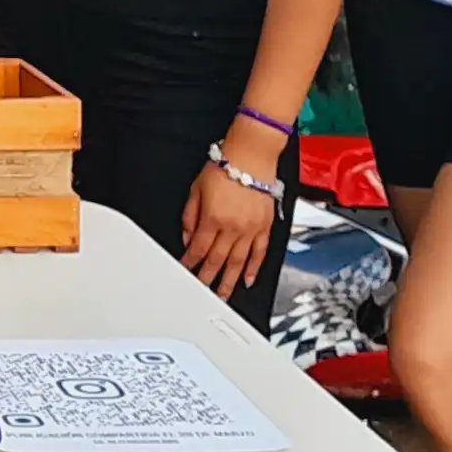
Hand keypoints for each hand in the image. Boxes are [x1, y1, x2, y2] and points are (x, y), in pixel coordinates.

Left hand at [181, 148, 277, 299]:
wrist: (251, 156)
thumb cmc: (224, 167)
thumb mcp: (196, 189)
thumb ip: (190, 216)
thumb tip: (188, 237)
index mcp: (212, 218)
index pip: (198, 249)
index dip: (190, 262)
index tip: (186, 271)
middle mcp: (232, 227)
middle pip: (217, 260)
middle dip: (208, 279)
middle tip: (203, 292)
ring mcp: (250, 229)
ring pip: (238, 262)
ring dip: (229, 281)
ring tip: (224, 295)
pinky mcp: (265, 227)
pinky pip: (260, 253)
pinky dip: (254, 268)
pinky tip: (248, 279)